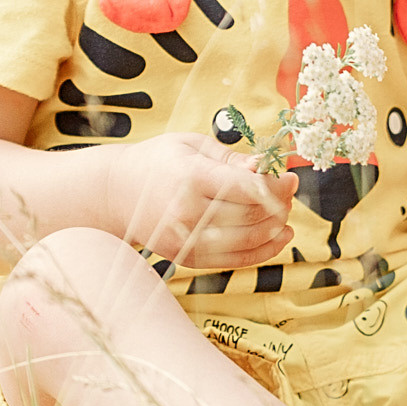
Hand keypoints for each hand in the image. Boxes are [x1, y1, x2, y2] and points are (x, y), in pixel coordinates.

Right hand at [104, 132, 298, 269]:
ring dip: (275, 229)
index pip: (246, 188)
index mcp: (191, 177)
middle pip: (250, 216)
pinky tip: (281, 239)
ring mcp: (185, 239)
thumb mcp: (191, 145)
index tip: (292, 176)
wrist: (114, 193)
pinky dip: (262, 252)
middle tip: (290, 191)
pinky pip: (233, 260)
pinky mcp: (185, 258)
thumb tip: (264, 166)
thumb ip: (230, 157)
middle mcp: (187, 212)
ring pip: (246, 241)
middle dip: (279, 205)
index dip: (276, 185)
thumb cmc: (157, 161)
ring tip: (287, 215)